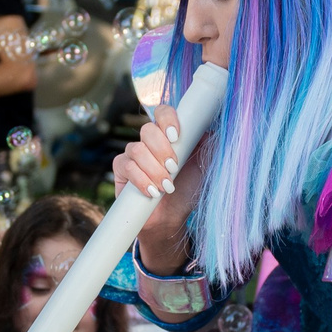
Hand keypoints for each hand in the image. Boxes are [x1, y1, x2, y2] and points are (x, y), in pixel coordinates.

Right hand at [111, 105, 208, 263]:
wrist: (172, 219)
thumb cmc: (187, 190)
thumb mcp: (204, 167)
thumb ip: (207, 146)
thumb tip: (211, 128)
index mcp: (169, 135)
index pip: (163, 112)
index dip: (167, 119)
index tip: (177, 136)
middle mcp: (149, 141)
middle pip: (148, 129)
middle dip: (162, 150)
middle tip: (174, 168)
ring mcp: (133, 153)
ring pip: (137, 149)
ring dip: (154, 169)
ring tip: (167, 187)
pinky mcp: (121, 169)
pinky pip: (127, 166)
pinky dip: (142, 180)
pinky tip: (153, 193)